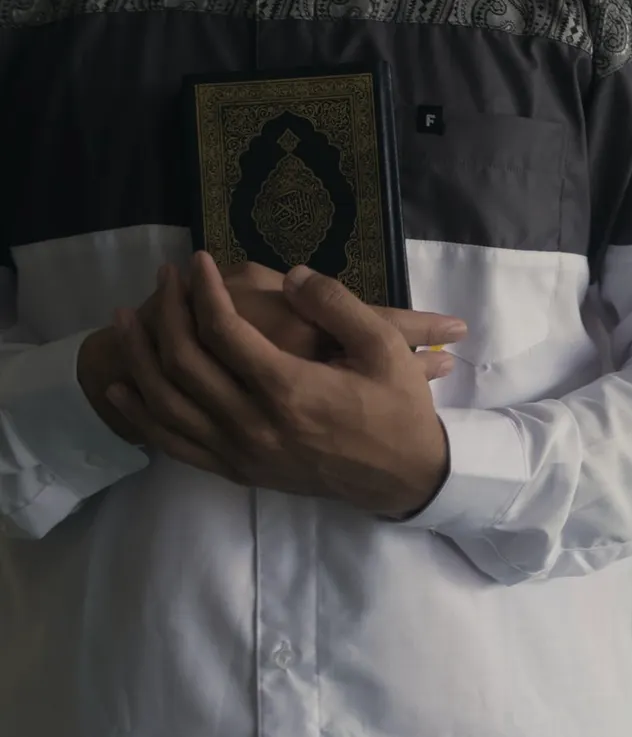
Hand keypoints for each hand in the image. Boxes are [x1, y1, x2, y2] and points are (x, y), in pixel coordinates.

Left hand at [107, 253, 454, 516]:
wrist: (401, 477)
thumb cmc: (397, 408)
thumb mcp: (385, 348)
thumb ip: (337, 306)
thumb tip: (292, 275)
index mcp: (290, 389)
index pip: (224, 330)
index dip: (203, 289)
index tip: (197, 260)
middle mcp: (253, 423)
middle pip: (184, 362)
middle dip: (167, 311)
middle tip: (164, 277)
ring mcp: (241, 451)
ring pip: (166, 403)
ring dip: (139, 356)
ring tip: (128, 318)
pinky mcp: (238, 470)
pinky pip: (175, 443)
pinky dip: (142, 413)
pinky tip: (125, 387)